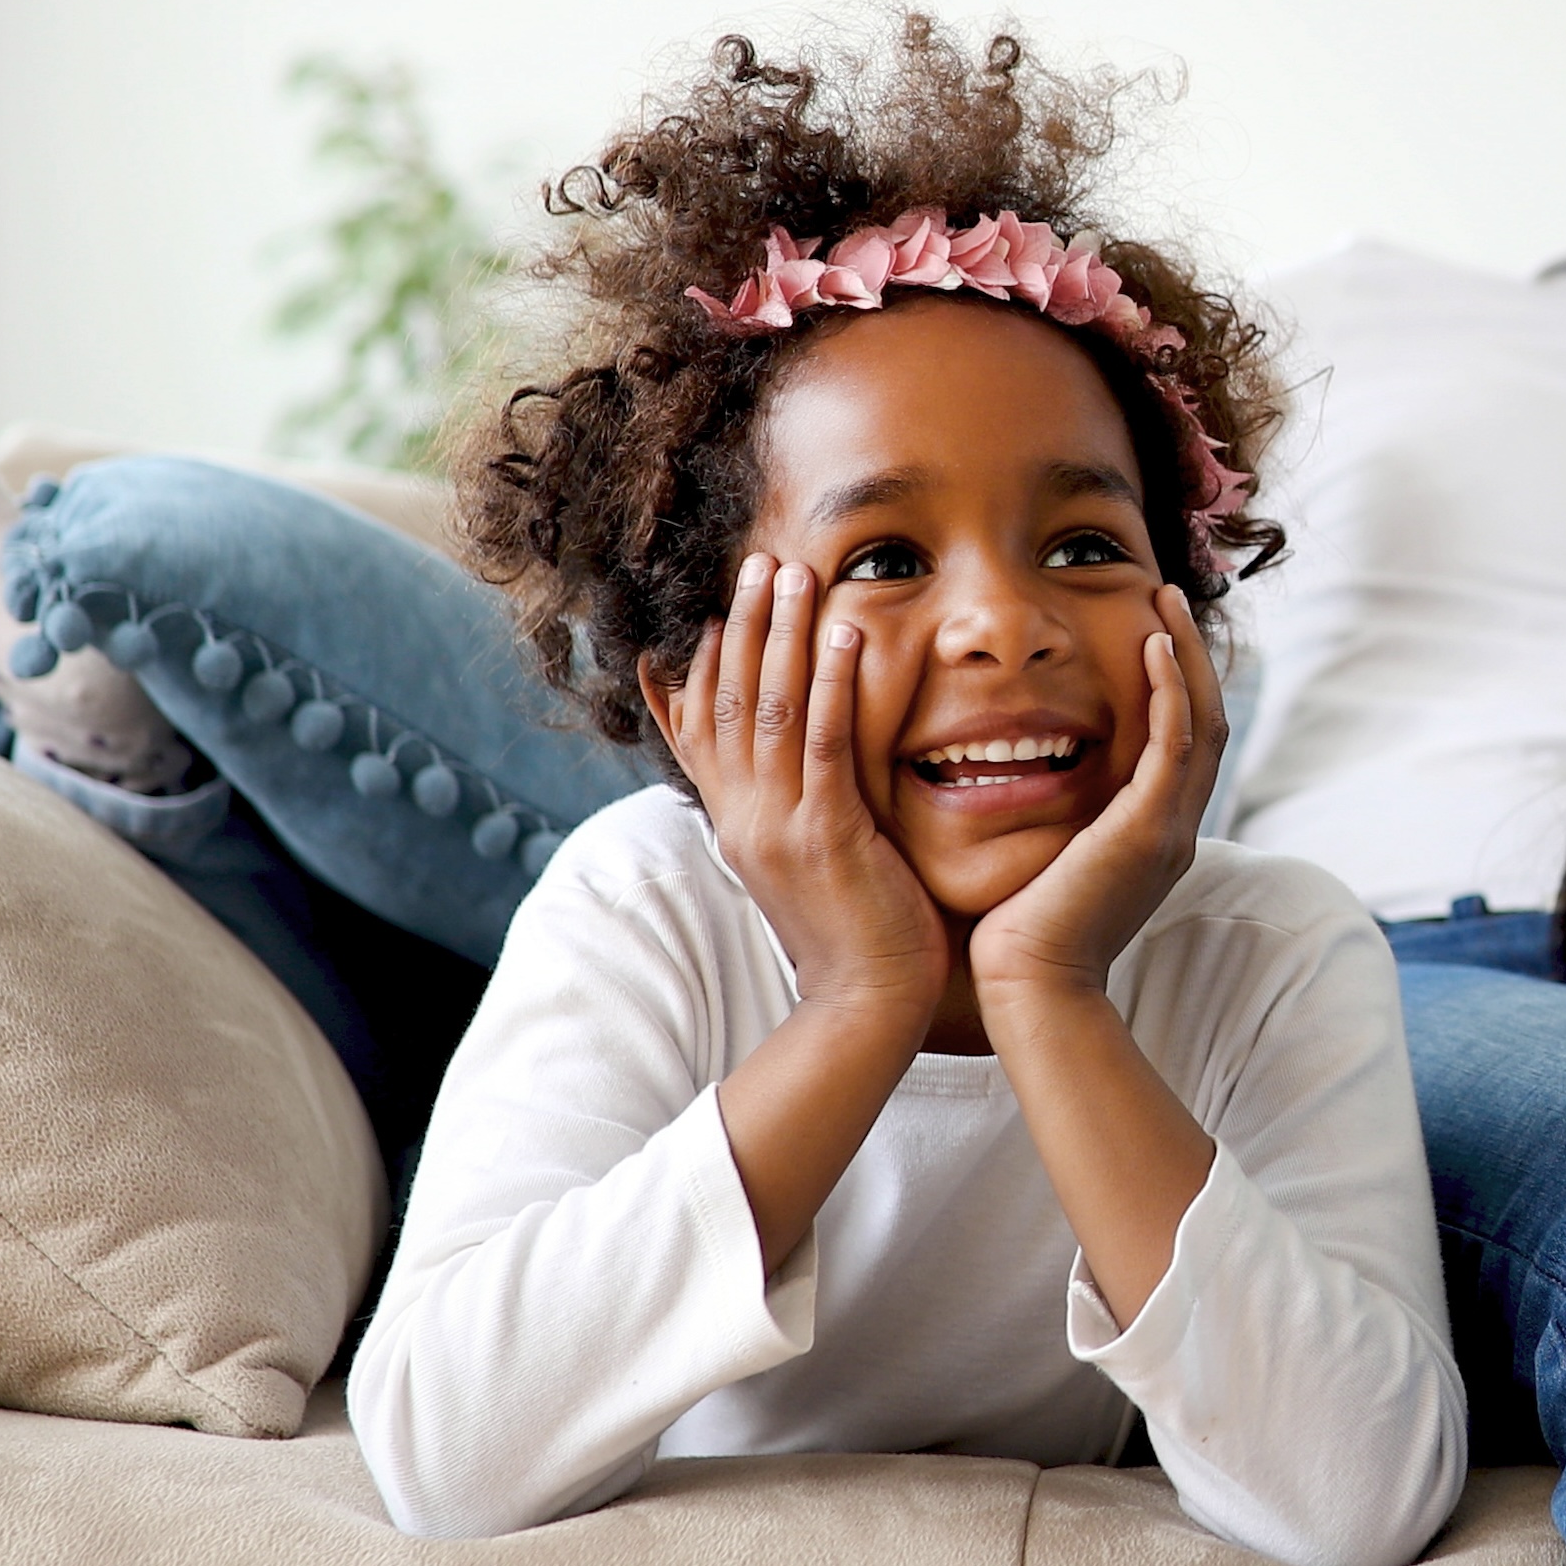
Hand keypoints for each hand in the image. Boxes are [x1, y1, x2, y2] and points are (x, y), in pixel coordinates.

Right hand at [649, 554, 945, 1026]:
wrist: (867, 1004)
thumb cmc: (853, 930)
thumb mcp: (801, 860)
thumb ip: (785, 807)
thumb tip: (775, 771)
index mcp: (735, 823)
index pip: (698, 730)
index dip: (702, 666)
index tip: (712, 609)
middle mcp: (743, 818)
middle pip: (726, 703)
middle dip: (743, 627)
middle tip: (756, 562)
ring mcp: (780, 826)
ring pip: (768, 711)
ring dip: (781, 636)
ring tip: (792, 573)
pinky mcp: (827, 835)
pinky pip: (825, 743)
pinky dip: (832, 684)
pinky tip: (845, 635)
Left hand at [969, 586, 1225, 1010]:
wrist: (1030, 986)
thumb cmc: (1019, 934)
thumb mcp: (1047, 862)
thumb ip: (1053, 820)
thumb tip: (1017, 779)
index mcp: (1154, 836)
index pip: (1182, 743)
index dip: (1174, 683)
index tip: (1149, 631)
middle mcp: (1175, 829)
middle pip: (1206, 721)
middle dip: (1190, 655)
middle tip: (1166, 597)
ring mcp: (1170, 830)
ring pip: (1201, 722)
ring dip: (1186, 657)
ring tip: (1164, 604)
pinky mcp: (1149, 831)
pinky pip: (1175, 744)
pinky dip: (1170, 691)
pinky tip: (1153, 648)